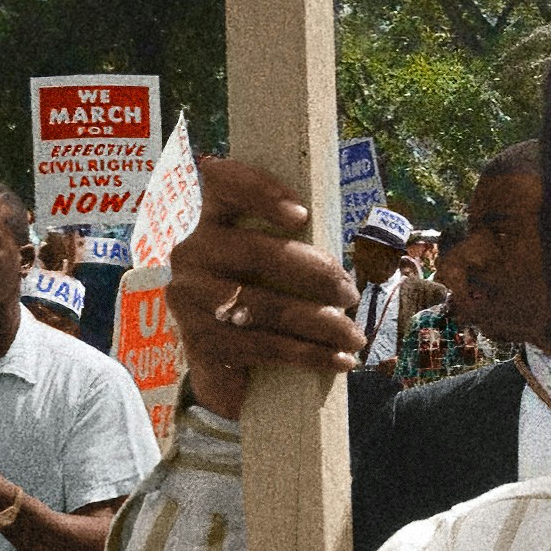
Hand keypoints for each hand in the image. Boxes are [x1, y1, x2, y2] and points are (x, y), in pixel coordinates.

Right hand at [170, 157, 363, 418]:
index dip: (260, 191)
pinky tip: (340, 360)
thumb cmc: (264, 300)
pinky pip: (263, 345)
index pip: (224, 184)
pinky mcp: (199, 341)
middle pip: (257, 252)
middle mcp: (192, 253)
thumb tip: (361, 255)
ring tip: (354, 337)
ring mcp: (189, 298)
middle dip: (316, 273)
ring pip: (264, 306)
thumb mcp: (276, 269)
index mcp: (213, 222)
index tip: (302, 214)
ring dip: (321, 323)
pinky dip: (309, 354)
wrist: (226, 366)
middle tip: (351, 293)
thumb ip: (298, 248)